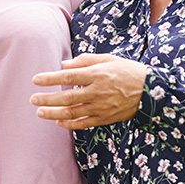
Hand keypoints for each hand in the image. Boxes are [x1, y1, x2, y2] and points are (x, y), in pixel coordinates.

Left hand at [30, 53, 146, 129]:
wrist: (152, 91)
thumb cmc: (128, 71)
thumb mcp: (108, 59)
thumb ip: (85, 61)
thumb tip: (63, 65)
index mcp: (98, 74)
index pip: (69, 77)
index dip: (50, 79)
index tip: (35, 80)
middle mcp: (98, 92)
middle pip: (67, 97)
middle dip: (47, 99)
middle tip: (32, 99)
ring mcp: (102, 107)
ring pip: (73, 113)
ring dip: (54, 113)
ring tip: (40, 112)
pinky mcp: (106, 118)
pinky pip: (85, 123)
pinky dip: (70, 124)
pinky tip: (59, 122)